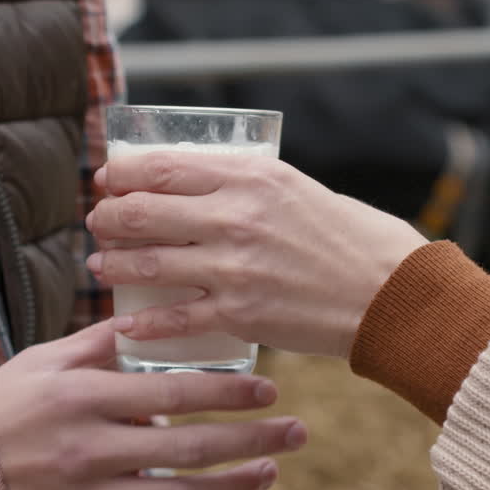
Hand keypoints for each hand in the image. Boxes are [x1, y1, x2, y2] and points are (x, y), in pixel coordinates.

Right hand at [0, 318, 307, 489]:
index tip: (270, 389)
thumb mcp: (48, 360)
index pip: (175, 395)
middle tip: (296, 432)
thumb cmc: (8, 404)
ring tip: (268, 473)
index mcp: (86, 398)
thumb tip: (152, 311)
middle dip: (253, 441)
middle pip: (191, 450)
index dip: (230, 394)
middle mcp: (91, 449)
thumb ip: (101, 341)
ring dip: (232, 488)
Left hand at [85, 153, 427, 357]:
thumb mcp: (294, 188)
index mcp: (251, 177)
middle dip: (108, 217)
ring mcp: (234, 267)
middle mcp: (236, 217)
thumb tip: (190, 184)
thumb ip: (244, 184)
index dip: (121, 174)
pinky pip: (174, 317)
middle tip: (99, 223)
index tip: (107, 180)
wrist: (389, 293)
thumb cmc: (348, 236)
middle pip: (142, 212)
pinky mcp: (240, 313)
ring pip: (148, 263)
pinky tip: (125, 321)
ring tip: (101, 265)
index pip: (162, 167)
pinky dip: (142, 320)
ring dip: (114, 264)